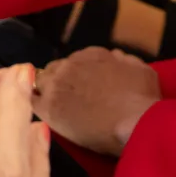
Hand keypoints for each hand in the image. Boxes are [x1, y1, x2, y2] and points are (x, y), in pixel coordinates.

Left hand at [32, 46, 160, 156]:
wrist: (134, 121)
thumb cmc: (143, 99)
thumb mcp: (142, 71)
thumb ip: (125, 61)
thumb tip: (115, 57)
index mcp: (92, 54)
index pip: (75, 60)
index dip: (77, 74)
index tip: (82, 86)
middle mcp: (70, 64)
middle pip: (55, 69)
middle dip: (59, 81)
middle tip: (68, 99)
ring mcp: (57, 84)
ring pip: (40, 81)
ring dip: (45, 91)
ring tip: (54, 107)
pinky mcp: (48, 106)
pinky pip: (32, 100)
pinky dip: (35, 104)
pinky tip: (41, 114)